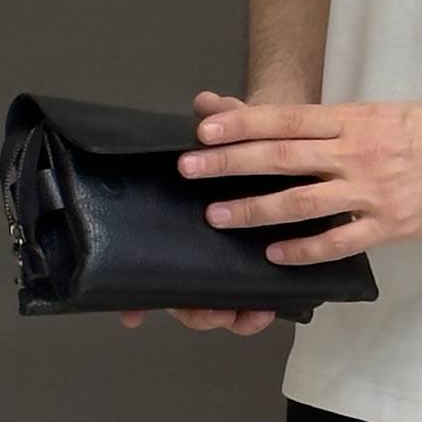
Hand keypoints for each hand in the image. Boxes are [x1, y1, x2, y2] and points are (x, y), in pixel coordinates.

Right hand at [119, 92, 280, 331]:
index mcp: (181, 225)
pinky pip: (252, 305)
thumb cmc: (250, 145)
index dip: (135, 299)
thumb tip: (207, 103)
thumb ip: (224, 121)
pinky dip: (255, 313)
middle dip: (197, 312)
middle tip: (208, 311)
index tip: (131, 314)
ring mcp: (227, 266)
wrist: (289, 149)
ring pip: (217, 308)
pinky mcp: (259, 271)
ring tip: (242, 314)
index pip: (151, 271)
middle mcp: (200, 253)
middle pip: (185, 301)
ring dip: (227, 318)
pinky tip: (266, 310)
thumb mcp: (238, 130)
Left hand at [173, 90, 421, 266]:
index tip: (204, 130)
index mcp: (356, 119)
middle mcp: (358, 152)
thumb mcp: (395, 116)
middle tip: (188, 170)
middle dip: (228, 164)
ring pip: (300, 200)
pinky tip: (276, 254)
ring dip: (253, 209)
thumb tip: (309, 135)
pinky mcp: (394, 223)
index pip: (285, 119)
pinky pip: (339, 240)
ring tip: (218, 216)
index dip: (240, 125)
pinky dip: (304, 248)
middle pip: (279, 156)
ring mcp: (374, 190)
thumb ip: (350, 128)